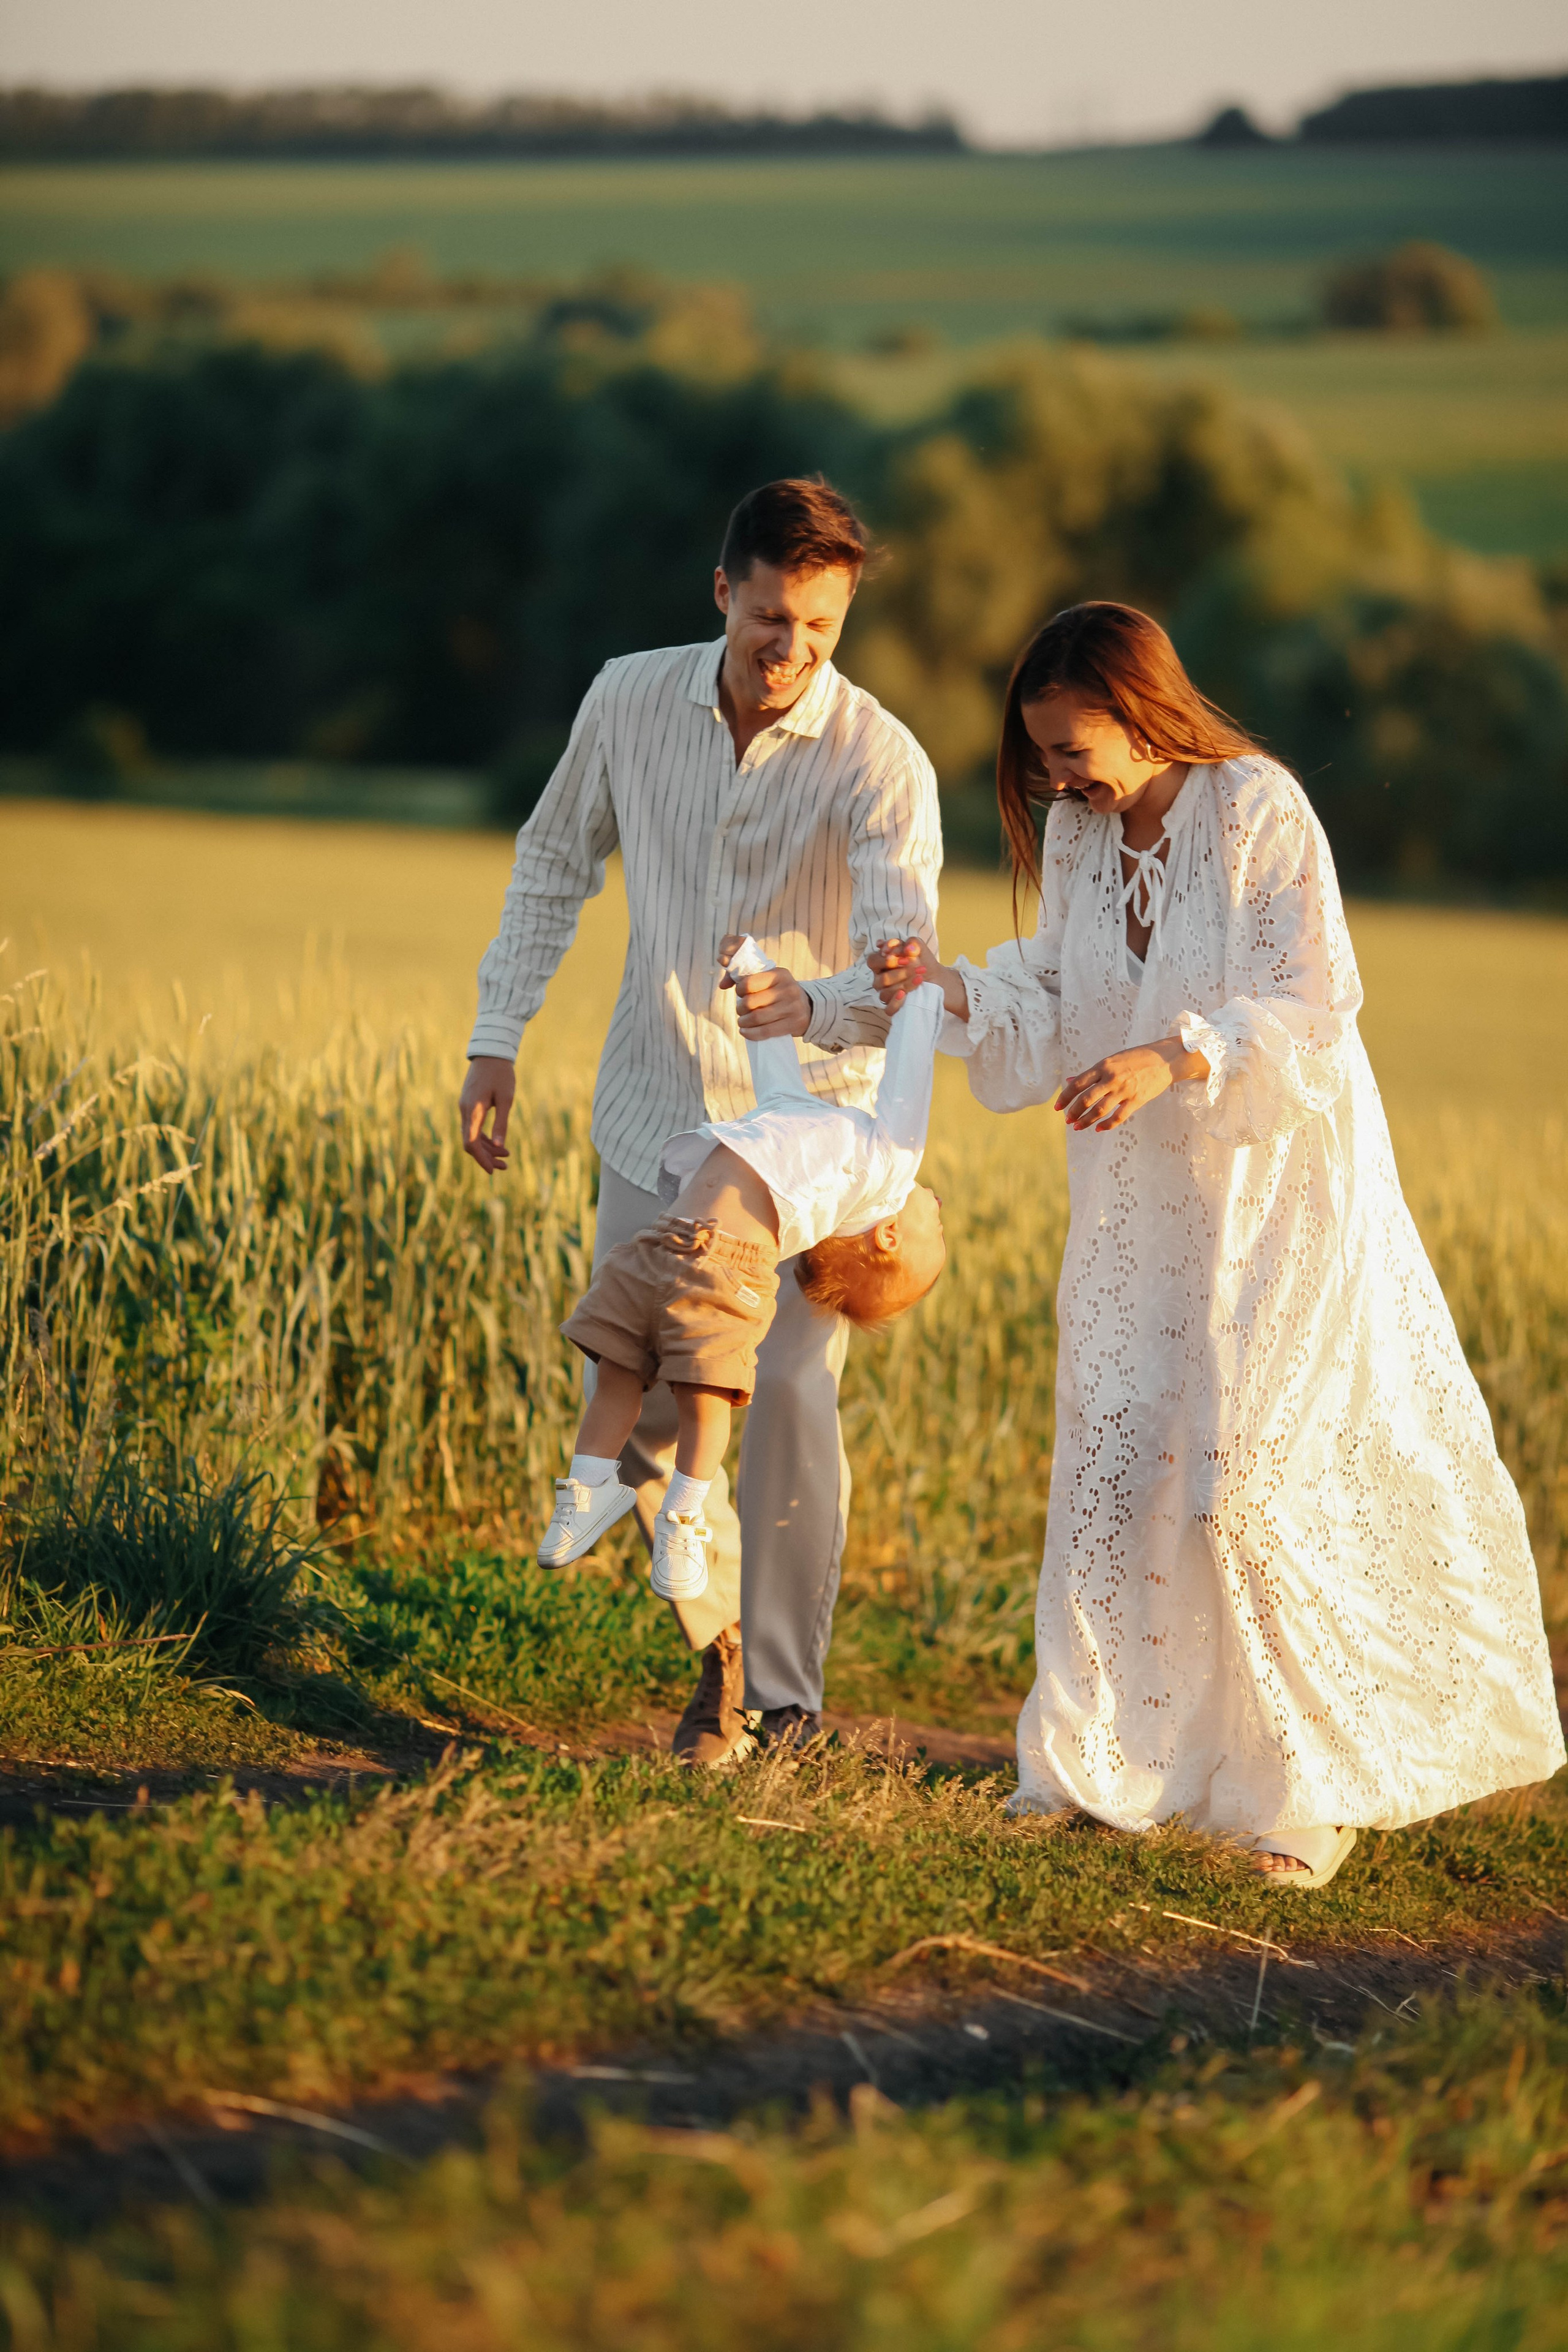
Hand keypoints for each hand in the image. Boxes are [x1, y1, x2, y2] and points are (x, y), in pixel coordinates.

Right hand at [460, 1055, 515, 1172]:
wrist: (490, 1053)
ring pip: (471, 1135)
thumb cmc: (501, 1075)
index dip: (481, 1159)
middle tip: (504, 1166)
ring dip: (486, 1148)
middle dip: (486, 1157)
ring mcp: (465, 1107)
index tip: (493, 1171)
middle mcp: (465, 1111)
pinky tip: (496, 1143)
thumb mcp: (506, 1099)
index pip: (470, 1143)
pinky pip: (472, 1127)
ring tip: (506, 1155)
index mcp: (473, 1110)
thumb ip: (501, 1123)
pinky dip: (483, 1137)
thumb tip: (498, 1146)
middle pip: (470, 1142)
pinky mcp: (468, 1105)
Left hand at [717, 935, 810, 1038]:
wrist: (808, 1008)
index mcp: (780, 974)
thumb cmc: (780, 993)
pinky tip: (745, 1032)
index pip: (749, 983)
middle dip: (740, 1009)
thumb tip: (722, 985)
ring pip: (757, 1018)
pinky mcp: (794, 1024)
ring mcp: (793, 1007)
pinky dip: (751, 1034)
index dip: (739, 991)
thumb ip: (746, 978)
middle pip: (751, 1002)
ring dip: (743, 1022)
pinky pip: (766, 1031)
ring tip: (742, 1022)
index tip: (740, 995)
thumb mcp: (770, 981)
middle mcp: (788, 988)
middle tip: (740, 1011)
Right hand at [869, 937, 968, 1020]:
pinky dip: (896, 1002)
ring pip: (885, 993)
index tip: (905, 957)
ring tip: (920, 977)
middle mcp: (880, 980)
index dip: (886, 960)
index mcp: (880, 964)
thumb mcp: (919, 948)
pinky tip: (904, 994)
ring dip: (903, 984)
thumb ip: (912, 943)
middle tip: (915, 967)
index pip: (873, 961)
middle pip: (880, 979)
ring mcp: (886, 994)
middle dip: (899, 973)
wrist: (936, 977)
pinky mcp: (894, 1007)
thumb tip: (907, 948)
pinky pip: (888, 1010)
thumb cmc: (922, 961)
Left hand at [1055, 1037, 1206, 1131]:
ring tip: (1078, 1127)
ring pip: (1099, 1110)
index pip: (1077, 1083)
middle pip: (1086, 1099)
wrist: (1165, 1059)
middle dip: (1073, 1112)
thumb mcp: (1112, 1060)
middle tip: (1067, 1120)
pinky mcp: (1136, 1100)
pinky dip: (1106, 1125)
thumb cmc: (1136, 1058)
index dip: (1065, 1097)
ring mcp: (1124, 1090)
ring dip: (1086, 1121)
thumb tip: (1070, 1080)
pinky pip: (1118, 1117)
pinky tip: (1099, 1129)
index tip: (1057, 1107)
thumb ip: (1092, 1073)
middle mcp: (1111, 1078)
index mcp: (1103, 1066)